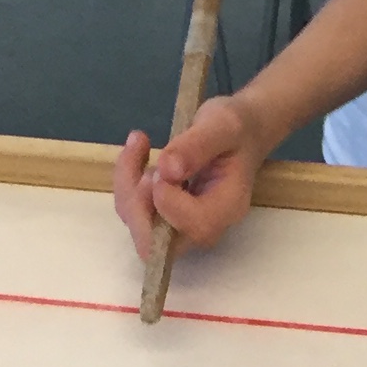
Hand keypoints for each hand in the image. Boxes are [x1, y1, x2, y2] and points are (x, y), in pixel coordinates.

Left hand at [115, 98, 272, 262]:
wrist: (240, 132)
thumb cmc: (238, 128)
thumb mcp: (223, 125)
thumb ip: (197, 146)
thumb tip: (167, 170)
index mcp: (227, 208)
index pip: (193, 227)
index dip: (167, 201)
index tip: (163, 166)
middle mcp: (205, 226)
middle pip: (158, 241)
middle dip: (137, 200)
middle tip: (144, 158)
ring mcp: (182, 225)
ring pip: (137, 224)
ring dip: (128, 184)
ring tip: (140, 143)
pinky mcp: (164, 215)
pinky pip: (132, 209)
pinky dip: (126, 179)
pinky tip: (139, 147)